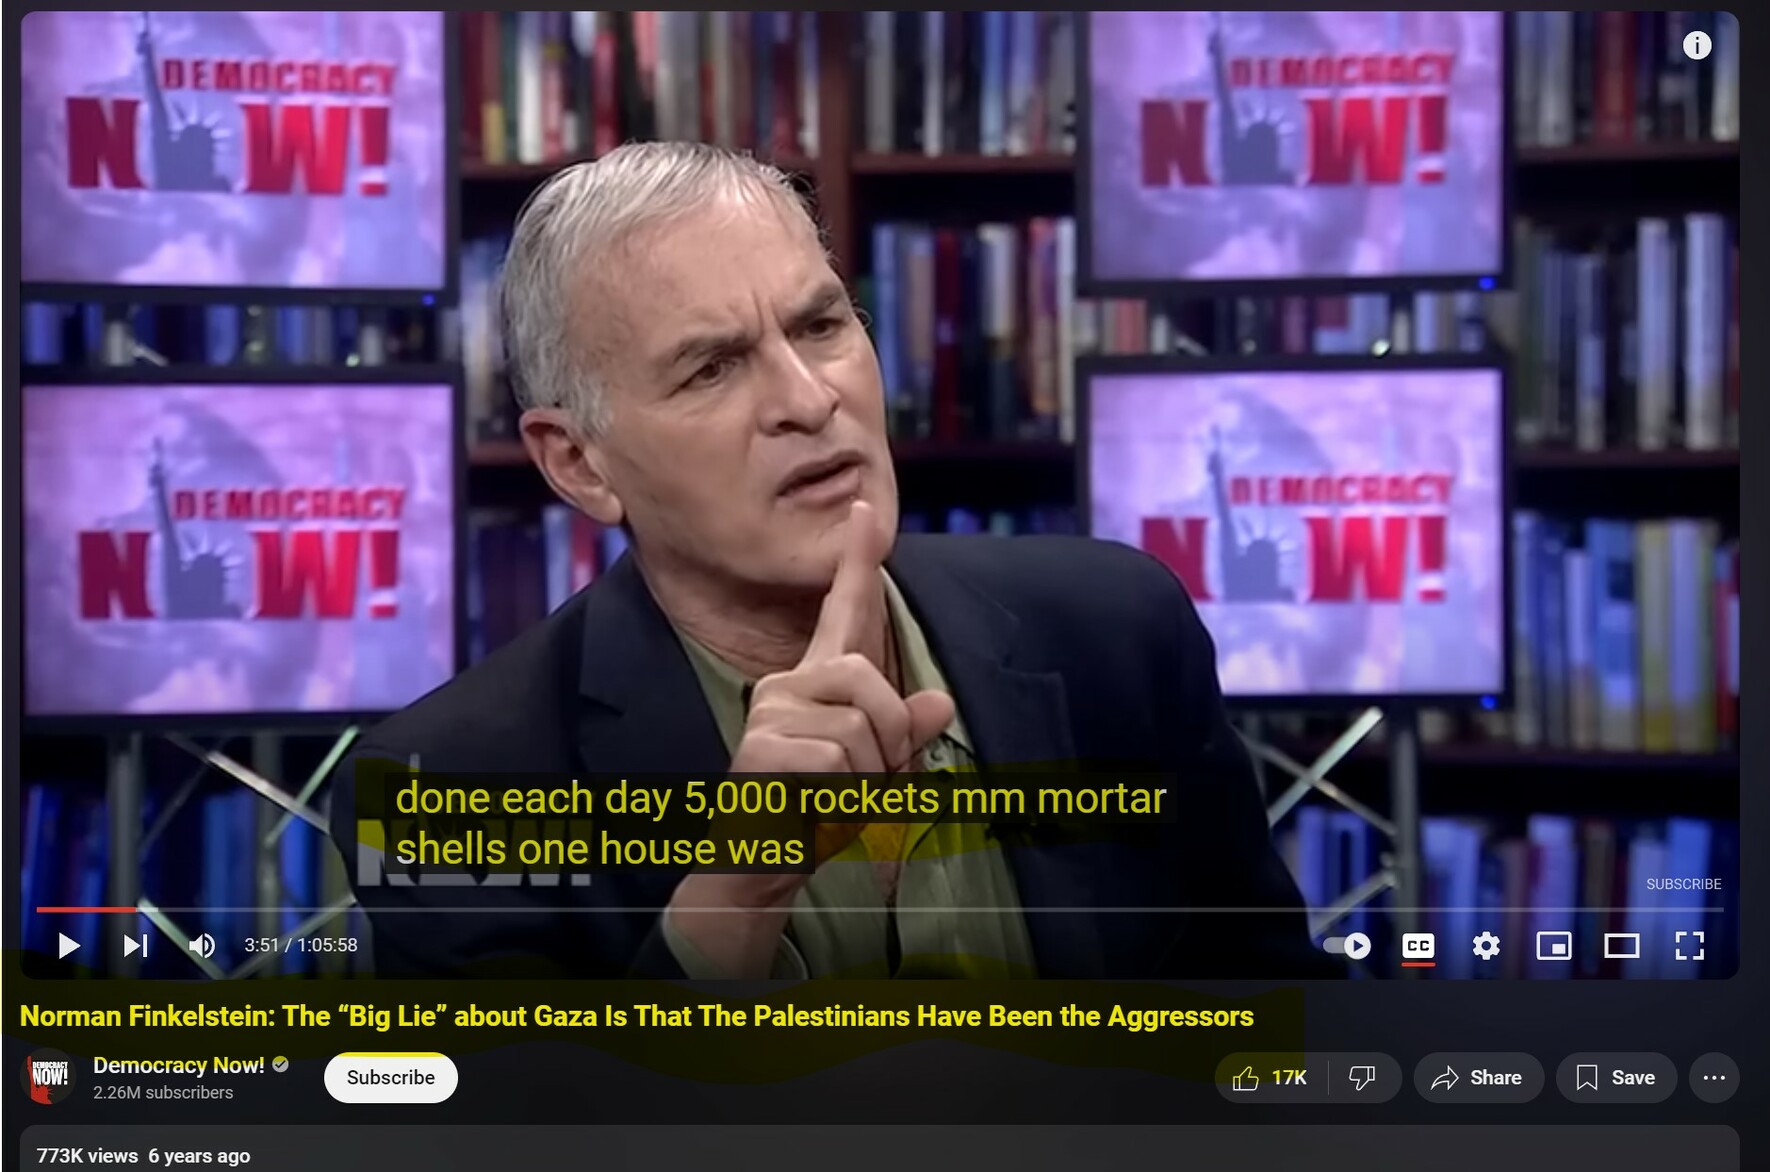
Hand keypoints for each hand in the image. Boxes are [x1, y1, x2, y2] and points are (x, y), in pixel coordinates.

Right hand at [665, 501, 955, 975]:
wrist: (759, 864)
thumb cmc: (813, 815)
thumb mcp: (872, 773)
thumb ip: (902, 734)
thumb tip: (940, 700)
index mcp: (815, 682)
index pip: (842, 613)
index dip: (856, 562)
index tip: (864, 509)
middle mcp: (787, 685)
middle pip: (869, 678)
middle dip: (887, 739)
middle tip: (860, 782)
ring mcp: (770, 713)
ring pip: (859, 728)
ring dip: (864, 778)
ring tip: (831, 800)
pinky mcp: (760, 748)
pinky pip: (835, 762)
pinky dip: (839, 798)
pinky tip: (812, 810)